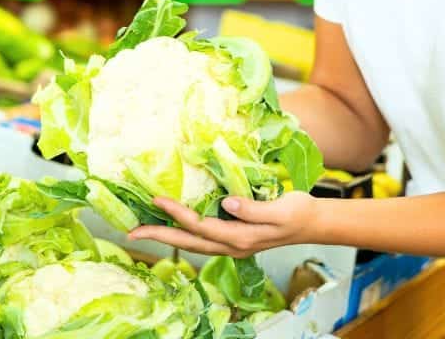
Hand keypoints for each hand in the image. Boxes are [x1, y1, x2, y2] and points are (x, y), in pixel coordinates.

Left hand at [127, 192, 317, 258]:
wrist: (313, 224)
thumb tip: (226, 204)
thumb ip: (253, 209)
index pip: (200, 226)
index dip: (177, 213)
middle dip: (159, 236)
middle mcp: (232, 245)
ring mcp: (232, 244)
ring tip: (143, 231)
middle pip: (188, 242)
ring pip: (192, 244)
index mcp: (240, 237)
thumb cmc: (299, 213)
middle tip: (131, 231)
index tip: (157, 200)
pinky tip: (174, 225)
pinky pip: (201, 238)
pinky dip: (183, 233)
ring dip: (167, 237)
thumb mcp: (281, 209)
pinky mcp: (234, 238)